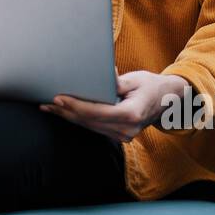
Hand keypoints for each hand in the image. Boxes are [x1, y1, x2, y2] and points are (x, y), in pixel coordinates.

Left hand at [39, 71, 191, 142]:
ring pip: (90, 127)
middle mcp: (127, 128)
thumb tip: (97, 79)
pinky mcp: (120, 135)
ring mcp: (124, 135)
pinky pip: (95, 128)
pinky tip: (65, 113)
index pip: (96, 111)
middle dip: (66, 112)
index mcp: (131, 113)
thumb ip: (115, 82)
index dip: (75, 106)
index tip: (58, 98)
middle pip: (89, 121)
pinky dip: (79, 120)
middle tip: (46, 102)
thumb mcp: (135, 79)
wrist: (168, 102)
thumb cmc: (151, 86)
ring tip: (49, 107)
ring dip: (68, 117)